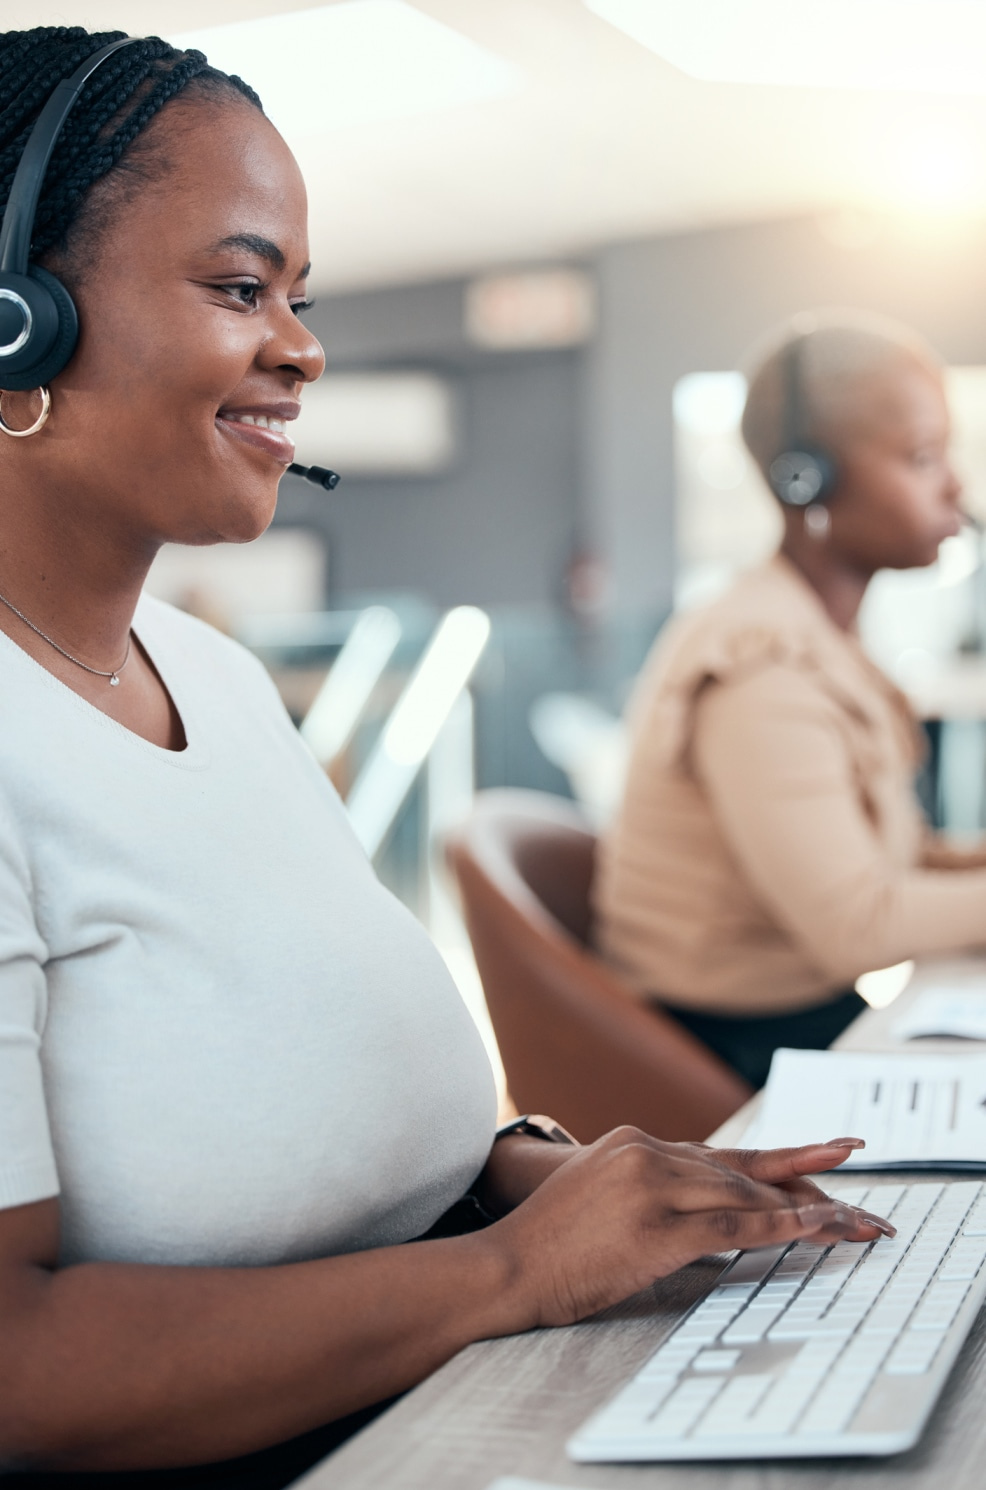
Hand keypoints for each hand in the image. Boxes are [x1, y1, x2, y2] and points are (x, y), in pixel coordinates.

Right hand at [487, 1127, 892, 1329]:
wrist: (509, 1265)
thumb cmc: (550, 1244)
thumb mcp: (598, 1192)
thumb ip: (646, 1185)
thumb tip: (694, 1203)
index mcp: (633, 1141)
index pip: (717, 1154)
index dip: (771, 1165)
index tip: (819, 1163)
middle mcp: (646, 1151)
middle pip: (739, 1168)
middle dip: (802, 1183)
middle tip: (853, 1188)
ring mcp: (652, 1185)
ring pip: (744, 1194)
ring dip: (803, 1211)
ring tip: (851, 1219)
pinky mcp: (657, 1226)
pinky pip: (734, 1227)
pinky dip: (782, 1230)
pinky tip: (816, 1231)